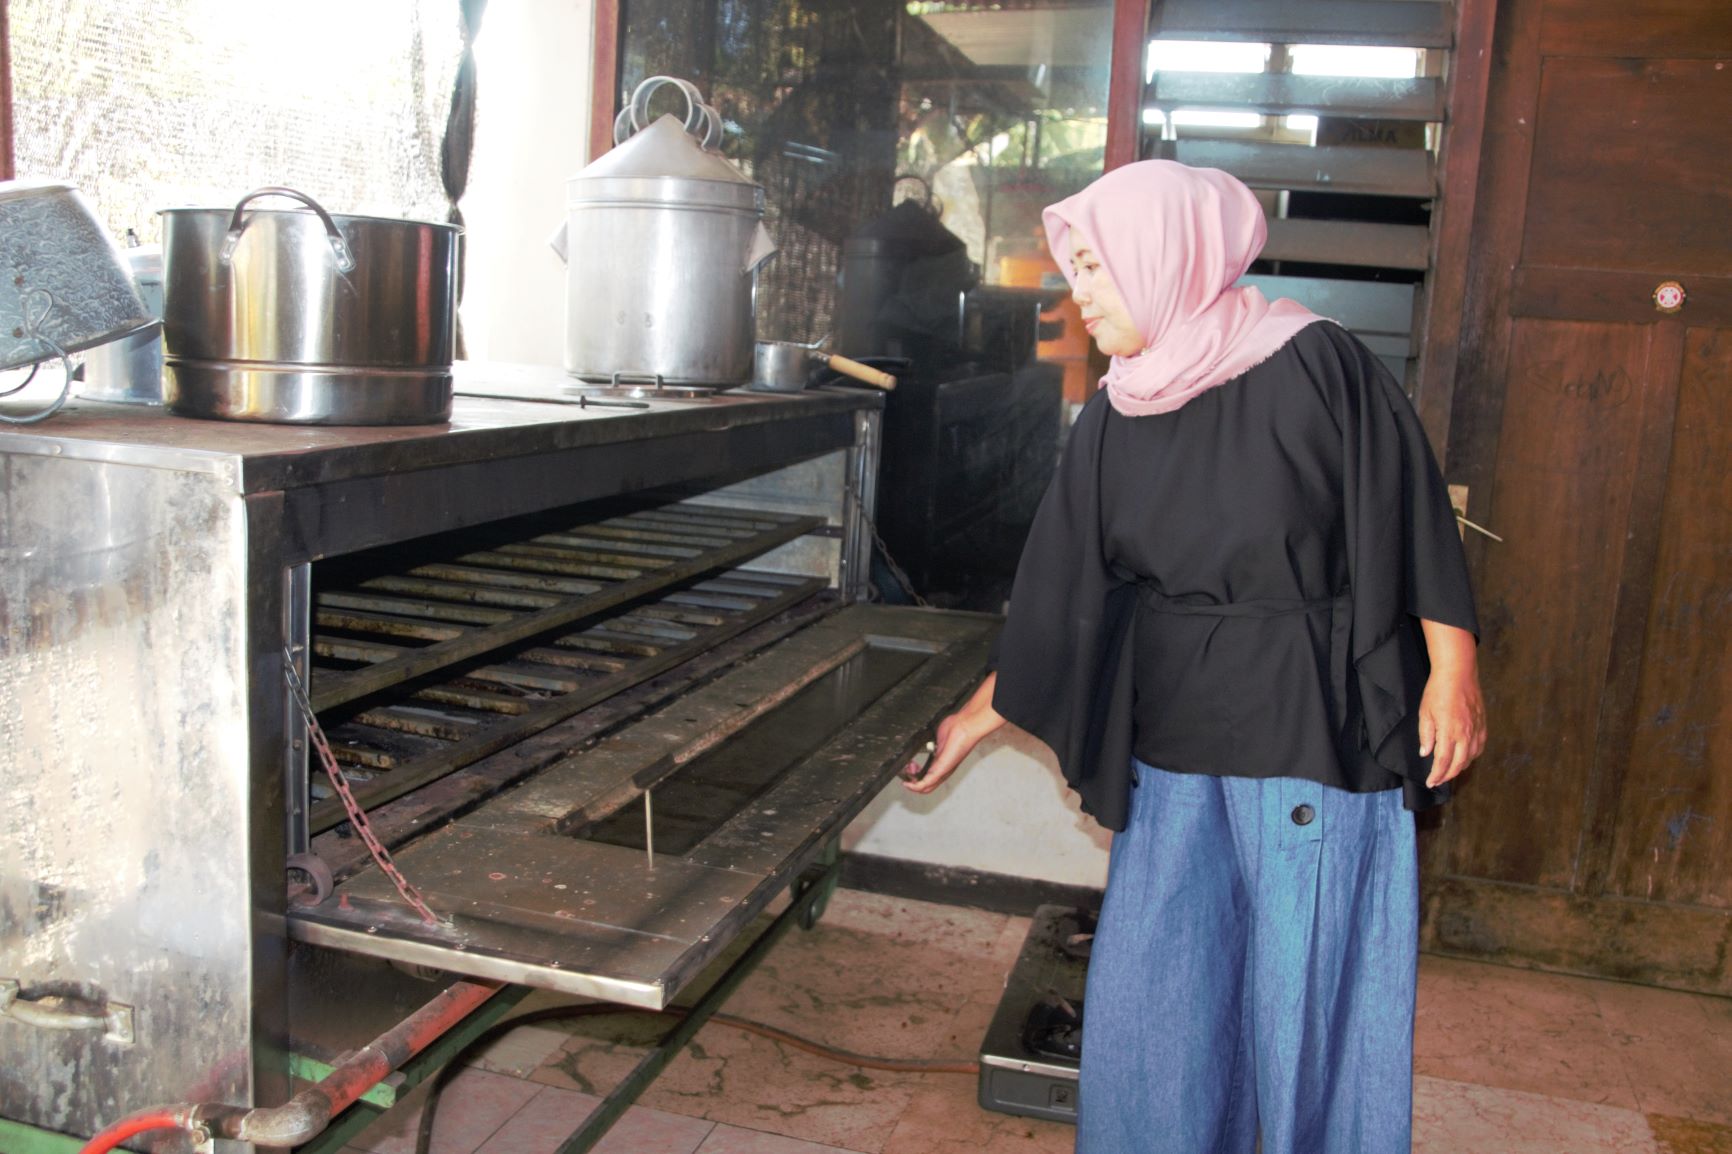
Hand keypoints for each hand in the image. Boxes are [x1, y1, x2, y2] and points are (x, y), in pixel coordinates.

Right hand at [902, 673, 1005, 794]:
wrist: (964, 726)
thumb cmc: (955, 729)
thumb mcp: (937, 739)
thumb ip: (930, 744)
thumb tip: (922, 742)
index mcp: (941, 764)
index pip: (927, 778)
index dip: (914, 776)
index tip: (908, 767)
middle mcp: (943, 770)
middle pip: (925, 786)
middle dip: (911, 779)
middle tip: (908, 768)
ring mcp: (943, 771)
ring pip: (925, 788)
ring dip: (912, 783)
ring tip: (907, 773)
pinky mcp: (942, 769)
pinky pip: (927, 783)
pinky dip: (915, 786)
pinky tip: (908, 784)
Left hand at [1418, 620, 1485, 787]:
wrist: (1458, 673)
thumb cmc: (1438, 691)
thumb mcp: (1425, 712)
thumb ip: (1426, 735)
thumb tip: (1426, 753)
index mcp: (1449, 731)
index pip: (1443, 761)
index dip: (1437, 774)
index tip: (1430, 782)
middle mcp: (1466, 733)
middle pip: (1459, 764)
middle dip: (1448, 775)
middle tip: (1438, 780)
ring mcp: (1476, 729)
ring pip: (1471, 757)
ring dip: (1460, 767)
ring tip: (1449, 771)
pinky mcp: (1483, 724)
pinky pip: (1479, 746)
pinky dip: (1472, 756)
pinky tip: (1465, 757)